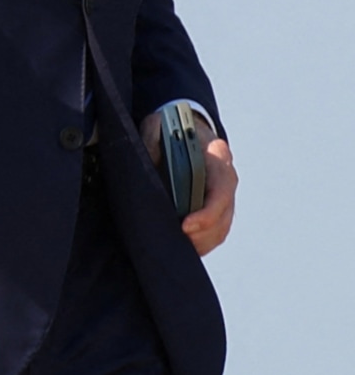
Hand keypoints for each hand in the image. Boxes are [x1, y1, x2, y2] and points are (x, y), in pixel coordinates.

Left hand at [141, 110, 236, 255]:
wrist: (184, 127)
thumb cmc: (169, 126)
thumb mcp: (158, 124)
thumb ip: (152, 138)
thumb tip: (148, 157)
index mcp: (217, 155)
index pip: (221, 189)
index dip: (206, 212)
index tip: (184, 226)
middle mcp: (227, 177)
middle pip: (224, 215)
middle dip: (201, 234)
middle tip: (176, 244)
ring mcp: (225, 193)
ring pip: (222, 227)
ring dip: (202, 243)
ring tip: (177, 251)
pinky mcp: (218, 206)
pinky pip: (215, 231)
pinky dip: (201, 243)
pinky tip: (181, 248)